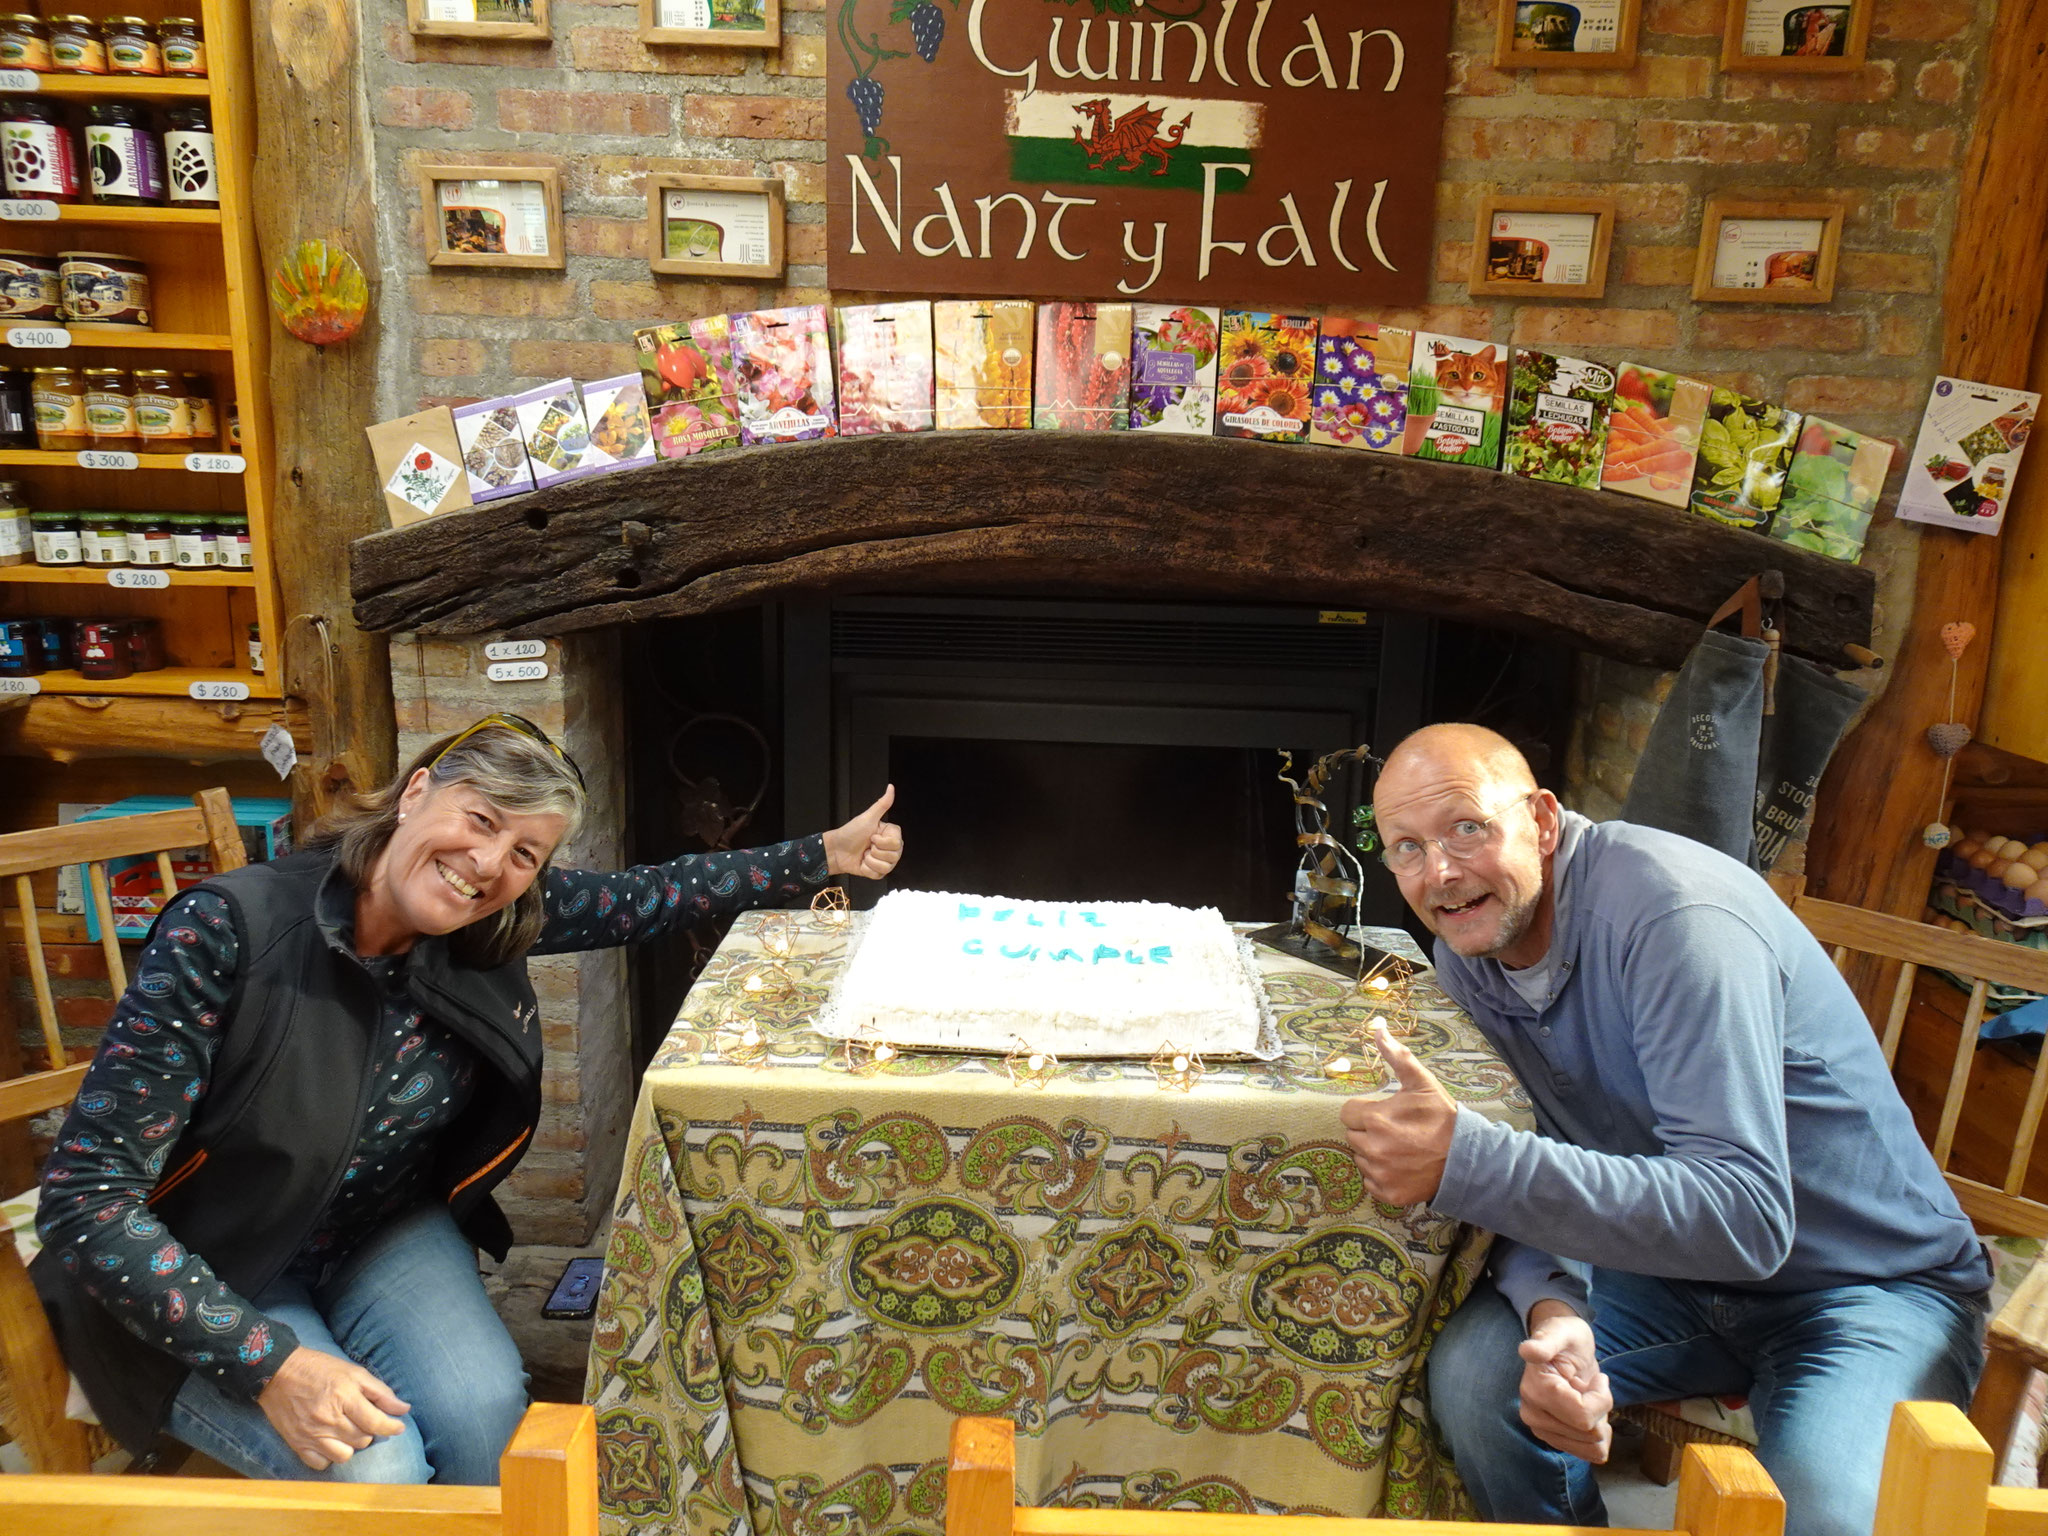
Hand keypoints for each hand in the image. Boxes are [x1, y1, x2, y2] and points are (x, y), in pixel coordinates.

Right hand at [255, 1345, 408, 1471]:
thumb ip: (380, 1392)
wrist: (278, 1373)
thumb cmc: (319, 1369)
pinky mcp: (297, 1444)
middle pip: (362, 1440)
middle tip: (364, 1420)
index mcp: (344, 1397)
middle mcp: (328, 1419)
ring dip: (351, 1446)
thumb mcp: (353, 1372)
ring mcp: (311, 1435)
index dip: (392, 1427)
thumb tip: (403, 1409)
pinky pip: (321, 1464)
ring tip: (348, 1432)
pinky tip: (331, 1442)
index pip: (375, 1422)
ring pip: (344, 1456)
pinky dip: (330, 1456)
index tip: (399, 1427)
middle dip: (369, 1431)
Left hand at [824, 785, 902, 879]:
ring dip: (870, 860)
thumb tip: (891, 787)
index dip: (882, 841)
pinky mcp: (878, 873)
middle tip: (867, 845)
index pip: (897, 842)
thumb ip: (882, 804)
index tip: (872, 835)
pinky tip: (862, 862)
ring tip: (864, 853)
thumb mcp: (867, 818)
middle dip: (876, 851)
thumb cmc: (851, 832)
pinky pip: (879, 874)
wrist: (837, 850)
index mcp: (890, 835)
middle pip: (894, 855)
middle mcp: (891, 848)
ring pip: (887, 866)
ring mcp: (885, 861)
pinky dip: (867, 869)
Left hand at [1338, 1022, 1457, 1204]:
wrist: (1467, 1158)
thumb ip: (1397, 1057)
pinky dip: (1382, 1176)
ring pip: (1360, 1159)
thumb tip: (1377, 1028)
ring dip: (1374, 1153)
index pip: (1348, 1113)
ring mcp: (1379, 1174)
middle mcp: (1372, 1148)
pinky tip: (1402, 1167)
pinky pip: (1371, 1182)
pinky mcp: (1388, 1194)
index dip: (1365, 1111)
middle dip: (1369, 1132)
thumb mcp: (1422, 1083)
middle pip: (1353, 1136)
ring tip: (1401, 1148)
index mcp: (1375, 1119)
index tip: (1385, 1113)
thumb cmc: (1442, 1118)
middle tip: (1395, 1131)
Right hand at [1518, 1300, 1612, 1462]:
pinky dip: (1599, 1437)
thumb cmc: (1566, 1337)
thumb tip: (1528, 1351)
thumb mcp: (1562, 1332)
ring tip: (1587, 1398)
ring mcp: (1541, 1429)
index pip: (1583, 1417)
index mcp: (1535, 1390)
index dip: (1601, 1399)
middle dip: (1601, 1409)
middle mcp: (1532, 1414)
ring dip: (1600, 1422)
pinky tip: (1590, 1414)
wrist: (1564, 1349)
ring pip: (1591, 1447)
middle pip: (1589, 1433)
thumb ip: (1546, 1342)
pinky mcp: (1552, 1439)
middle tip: (1590, 1386)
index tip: (1597, 1379)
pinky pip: (1589, 1454)